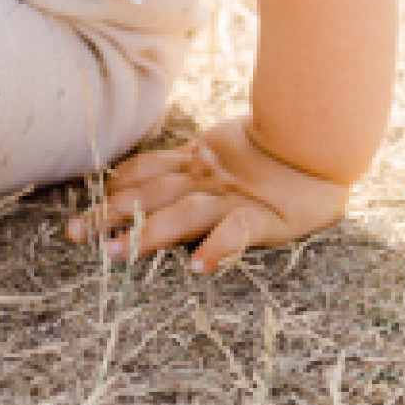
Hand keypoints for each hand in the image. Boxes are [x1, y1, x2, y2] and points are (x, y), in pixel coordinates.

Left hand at [68, 117, 349, 274]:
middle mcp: (211, 177)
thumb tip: (160, 166)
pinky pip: (236, 232)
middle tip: (75, 235)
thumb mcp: (234, 149)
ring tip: (117, 256)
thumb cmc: (287, 147)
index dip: (117, 186)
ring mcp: (235, 195)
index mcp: (203, 161)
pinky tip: (198, 268)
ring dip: (146, 234)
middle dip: (111, 214)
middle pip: (152, 195)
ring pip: (182, 214)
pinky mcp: (264, 215)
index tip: (86, 203)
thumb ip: (200, 156)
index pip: (150, 171)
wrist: (329, 136)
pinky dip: (217, 247)